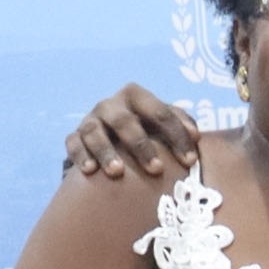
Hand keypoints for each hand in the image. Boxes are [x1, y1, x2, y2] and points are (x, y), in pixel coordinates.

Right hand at [66, 84, 204, 183]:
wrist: (114, 135)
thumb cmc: (148, 128)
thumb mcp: (165, 122)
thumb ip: (183, 123)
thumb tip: (195, 135)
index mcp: (136, 96)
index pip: (160, 113)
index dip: (177, 135)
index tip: (189, 161)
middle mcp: (110, 105)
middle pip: (124, 121)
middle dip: (141, 145)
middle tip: (156, 169)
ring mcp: (90, 120)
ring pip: (94, 131)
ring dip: (106, 151)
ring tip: (118, 172)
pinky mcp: (75, 136)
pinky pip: (73, 143)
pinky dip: (80, 155)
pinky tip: (90, 171)